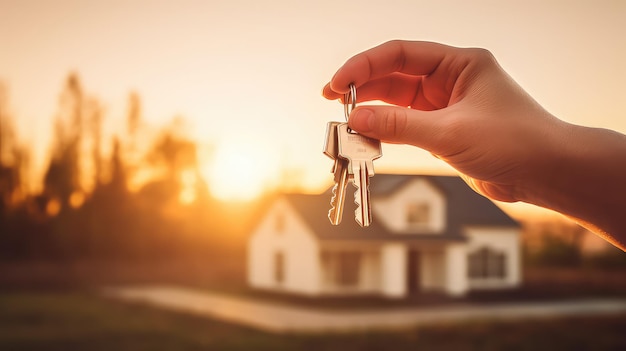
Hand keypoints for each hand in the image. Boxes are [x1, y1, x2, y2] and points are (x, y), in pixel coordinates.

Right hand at [323, 40, 566, 202]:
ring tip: (345, 123)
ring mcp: (445, 106)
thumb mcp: (450, 132)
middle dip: (362, 88)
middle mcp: (450, 80)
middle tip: (331, 101)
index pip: (401, 54)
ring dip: (371, 112)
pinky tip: (366, 137)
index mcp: (459, 63)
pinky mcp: (443, 131)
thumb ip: (399, 126)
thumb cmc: (514, 142)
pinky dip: (385, 131)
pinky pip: (405, 126)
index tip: (337, 83)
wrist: (547, 173)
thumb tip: (355, 119)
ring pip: (397, 103)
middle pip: (394, 77)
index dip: (364, 66)